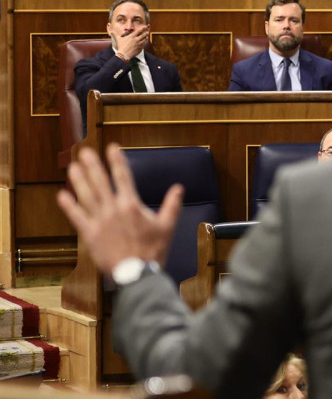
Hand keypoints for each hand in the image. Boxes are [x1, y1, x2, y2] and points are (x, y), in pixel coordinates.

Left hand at [56, 144, 182, 274]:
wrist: (137, 273)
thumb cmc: (153, 250)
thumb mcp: (168, 226)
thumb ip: (172, 205)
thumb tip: (179, 188)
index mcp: (131, 205)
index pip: (123, 177)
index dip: (116, 160)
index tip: (111, 147)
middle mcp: (113, 209)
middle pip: (100, 182)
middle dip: (92, 165)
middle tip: (85, 151)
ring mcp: (99, 221)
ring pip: (86, 196)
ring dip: (79, 180)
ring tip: (72, 167)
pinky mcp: (89, 234)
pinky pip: (77, 217)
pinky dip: (69, 206)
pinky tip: (62, 195)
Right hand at [115, 24, 149, 60]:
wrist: (124, 54)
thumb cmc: (121, 47)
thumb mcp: (118, 39)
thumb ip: (115, 34)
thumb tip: (111, 31)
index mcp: (132, 36)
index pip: (139, 31)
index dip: (142, 28)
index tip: (145, 26)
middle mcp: (136, 39)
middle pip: (143, 35)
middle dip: (146, 32)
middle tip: (147, 31)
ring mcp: (139, 44)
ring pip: (144, 39)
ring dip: (146, 37)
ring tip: (147, 36)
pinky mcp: (140, 48)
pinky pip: (143, 45)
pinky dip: (144, 42)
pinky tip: (144, 42)